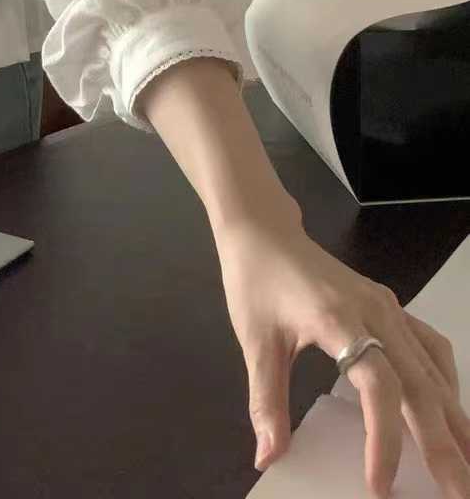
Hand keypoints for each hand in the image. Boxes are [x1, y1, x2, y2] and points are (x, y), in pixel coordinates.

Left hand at [216, 220, 469, 497]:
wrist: (263, 231)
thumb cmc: (256, 281)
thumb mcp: (254, 341)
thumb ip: (265, 401)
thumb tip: (268, 456)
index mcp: (339, 320)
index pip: (379, 386)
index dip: (385, 439)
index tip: (380, 485)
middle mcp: (375, 313)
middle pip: (420, 385)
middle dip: (444, 446)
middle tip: (459, 493)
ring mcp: (388, 307)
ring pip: (433, 370)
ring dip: (454, 420)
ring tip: (465, 463)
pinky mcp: (390, 306)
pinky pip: (430, 347)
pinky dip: (446, 383)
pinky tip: (449, 410)